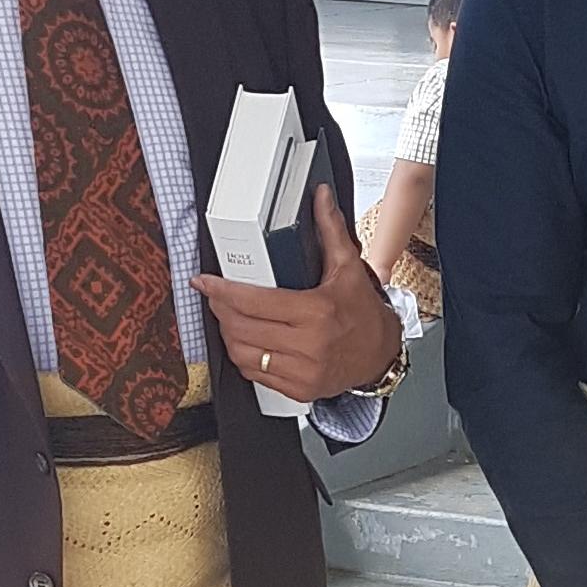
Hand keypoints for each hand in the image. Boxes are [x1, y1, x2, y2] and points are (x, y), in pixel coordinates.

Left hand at [193, 185, 404, 400]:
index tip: (205, 283)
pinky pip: (255, 375)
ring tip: (228, 318)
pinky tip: (244, 341)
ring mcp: (302, 371)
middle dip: (220, 310)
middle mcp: (308, 345)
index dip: (222, 291)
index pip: (254, 302)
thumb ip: (330, 230)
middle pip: (242, 328)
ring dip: (228, 334)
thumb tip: (320, 197)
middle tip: (215, 297)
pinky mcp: (298, 389)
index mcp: (316, 312)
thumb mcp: (348, 268)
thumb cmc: (364, 312)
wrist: (381, 354)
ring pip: (243, 353)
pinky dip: (243, 356)